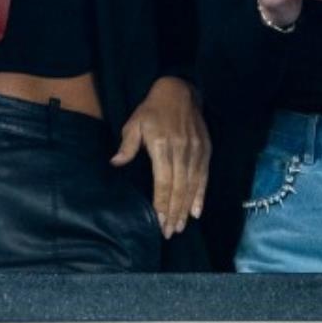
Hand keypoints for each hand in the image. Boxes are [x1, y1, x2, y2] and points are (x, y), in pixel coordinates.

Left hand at [112, 77, 210, 236]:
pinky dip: (202, 194)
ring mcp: (196, 150)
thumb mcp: (134, 123)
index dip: (162, 204)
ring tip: (181, 226)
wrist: (180, 90)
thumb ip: (128, 145)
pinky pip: (204, 175)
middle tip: (169, 232)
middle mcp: (182, 150)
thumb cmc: (152, 109)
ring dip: (187, 207)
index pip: (163, 182)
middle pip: (179, 187)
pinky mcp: (205, 149)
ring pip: (193, 185)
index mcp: (163, 146)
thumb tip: (116, 163)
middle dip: (174, 212)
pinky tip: (198, 210)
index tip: (159, 222)